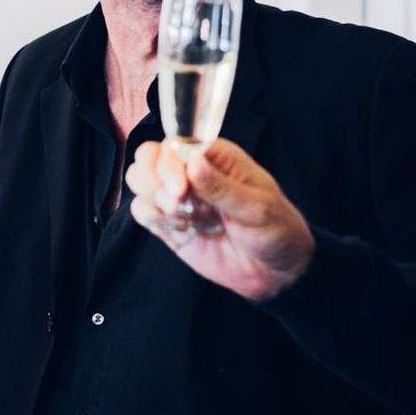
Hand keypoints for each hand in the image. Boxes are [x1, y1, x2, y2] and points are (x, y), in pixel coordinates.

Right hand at [126, 138, 315, 301]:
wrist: (275, 271)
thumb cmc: (276, 229)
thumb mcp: (258, 208)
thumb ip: (222, 188)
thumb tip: (193, 164)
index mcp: (216, 156)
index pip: (174, 144)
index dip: (170, 163)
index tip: (181, 189)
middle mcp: (192, 172)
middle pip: (147, 157)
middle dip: (155, 180)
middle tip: (179, 204)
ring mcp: (178, 198)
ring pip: (139, 181)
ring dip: (153, 199)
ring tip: (183, 217)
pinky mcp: (169, 224)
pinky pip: (142, 210)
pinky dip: (152, 218)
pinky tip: (180, 228)